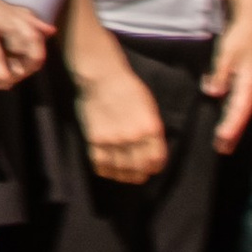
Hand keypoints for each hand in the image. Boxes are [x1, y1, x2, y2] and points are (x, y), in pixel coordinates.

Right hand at [0, 0, 49, 91]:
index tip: (25, 68)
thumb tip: (51, 31)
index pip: (35, 40)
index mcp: (14, 16)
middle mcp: (3, 21)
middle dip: (21, 70)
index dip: (34, 59)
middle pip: (28, 49)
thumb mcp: (5, 7)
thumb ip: (28, 20)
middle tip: (11, 78)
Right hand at [75, 56, 168, 183]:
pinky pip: (101, 164)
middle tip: (137, 173)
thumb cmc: (127, 88)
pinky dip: (105, 170)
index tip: (150, 167)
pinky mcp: (95, 139)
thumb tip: (150, 149)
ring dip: (122, 175)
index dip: (154, 167)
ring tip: (122, 173)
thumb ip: (151, 131)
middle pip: (139, 168)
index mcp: (151, 129)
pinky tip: (107, 168)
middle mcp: (134, 138)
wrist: (101, 76)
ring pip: (120, 169)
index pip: (156, 161)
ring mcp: (113, 140)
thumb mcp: (149, 108)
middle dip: (139, 173)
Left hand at [209, 15, 251, 154]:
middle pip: (245, 115)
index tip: (222, 139)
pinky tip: (230, 120)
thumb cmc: (242, 38)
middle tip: (222, 148)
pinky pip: (246, 104)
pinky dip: (238, 113)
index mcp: (249, 84)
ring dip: (237, 125)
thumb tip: (212, 92)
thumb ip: (220, 73)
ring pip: (246, 111)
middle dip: (234, 132)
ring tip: (225, 141)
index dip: (231, 126)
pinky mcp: (250, 87)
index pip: (239, 110)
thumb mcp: (227, 52)